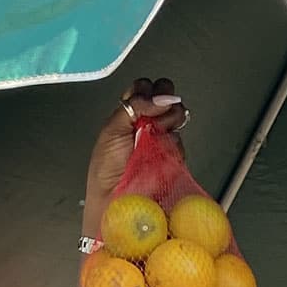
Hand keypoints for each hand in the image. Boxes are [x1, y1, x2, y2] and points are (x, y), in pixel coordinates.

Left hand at [84, 77, 187, 232]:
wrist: (115, 198)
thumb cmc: (107, 168)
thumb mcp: (112, 129)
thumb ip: (136, 105)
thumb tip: (162, 96)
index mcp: (128, 114)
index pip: (145, 89)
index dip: (148, 90)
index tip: (144, 99)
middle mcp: (146, 124)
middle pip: (165, 98)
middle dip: (164, 100)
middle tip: (155, 113)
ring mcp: (161, 139)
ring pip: (176, 116)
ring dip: (167, 122)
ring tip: (153, 135)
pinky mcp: (172, 157)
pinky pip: (179, 141)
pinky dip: (170, 144)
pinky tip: (159, 152)